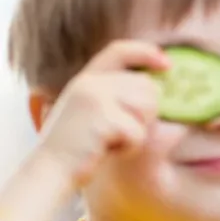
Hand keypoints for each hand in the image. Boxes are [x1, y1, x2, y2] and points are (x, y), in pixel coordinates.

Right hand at [33, 40, 166, 188]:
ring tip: (112, 140)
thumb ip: (116, 95)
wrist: (50, 169)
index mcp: (87, 78)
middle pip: (147, 86)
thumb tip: (157, 88)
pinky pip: (139, 132)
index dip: (146, 53)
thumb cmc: (78, 146)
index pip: (120, 50)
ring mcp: (95, 98)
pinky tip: (107, 150)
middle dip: (147, 113)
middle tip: (120, 131)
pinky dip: (130, 147)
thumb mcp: (91, 111)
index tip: (167, 63)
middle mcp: (90, 82)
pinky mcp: (103, 118)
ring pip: (148, 108)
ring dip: (139, 130)